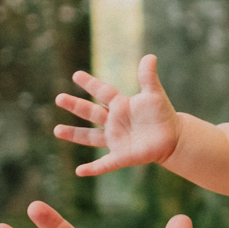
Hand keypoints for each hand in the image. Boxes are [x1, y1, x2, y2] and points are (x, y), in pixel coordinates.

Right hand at [55, 54, 178, 177]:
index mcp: (120, 105)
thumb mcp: (155, 94)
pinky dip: (93, 168)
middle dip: (76, 106)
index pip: (103, 92)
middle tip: (59, 98)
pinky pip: (104, 164)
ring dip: (74, 134)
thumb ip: (148, 77)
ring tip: (57, 130)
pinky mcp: (121, 156)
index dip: (91, 83)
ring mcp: (116, 139)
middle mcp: (114, 122)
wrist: (172, 137)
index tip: (76, 75)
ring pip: (91, 137)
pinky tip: (79, 171)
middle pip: (91, 112)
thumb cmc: (162, 114)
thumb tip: (150, 56)